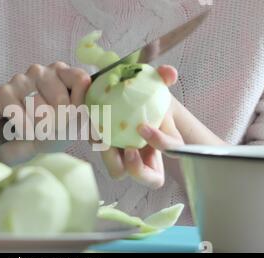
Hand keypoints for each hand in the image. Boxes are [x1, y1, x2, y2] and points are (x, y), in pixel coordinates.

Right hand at [0, 62, 90, 126]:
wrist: (21, 150)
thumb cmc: (50, 133)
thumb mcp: (74, 124)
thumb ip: (84, 109)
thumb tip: (87, 97)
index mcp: (64, 73)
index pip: (80, 80)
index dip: (78, 106)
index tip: (73, 120)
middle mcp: (42, 71)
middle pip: (61, 99)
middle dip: (57, 123)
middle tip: (50, 130)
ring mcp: (21, 79)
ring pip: (39, 109)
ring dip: (39, 129)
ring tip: (36, 131)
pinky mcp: (3, 91)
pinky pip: (19, 113)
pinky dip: (24, 129)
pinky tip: (24, 132)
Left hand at [101, 65, 183, 188]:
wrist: (121, 92)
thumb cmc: (142, 93)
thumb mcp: (152, 84)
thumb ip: (163, 77)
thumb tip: (170, 72)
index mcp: (165, 141)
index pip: (172, 152)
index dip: (162, 143)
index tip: (143, 126)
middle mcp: (147, 154)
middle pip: (151, 179)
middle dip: (140, 169)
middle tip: (127, 150)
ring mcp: (126, 156)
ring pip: (120, 172)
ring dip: (112, 160)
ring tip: (102, 138)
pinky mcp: (107, 150)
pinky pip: (102, 155)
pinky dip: (97, 142)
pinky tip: (91, 125)